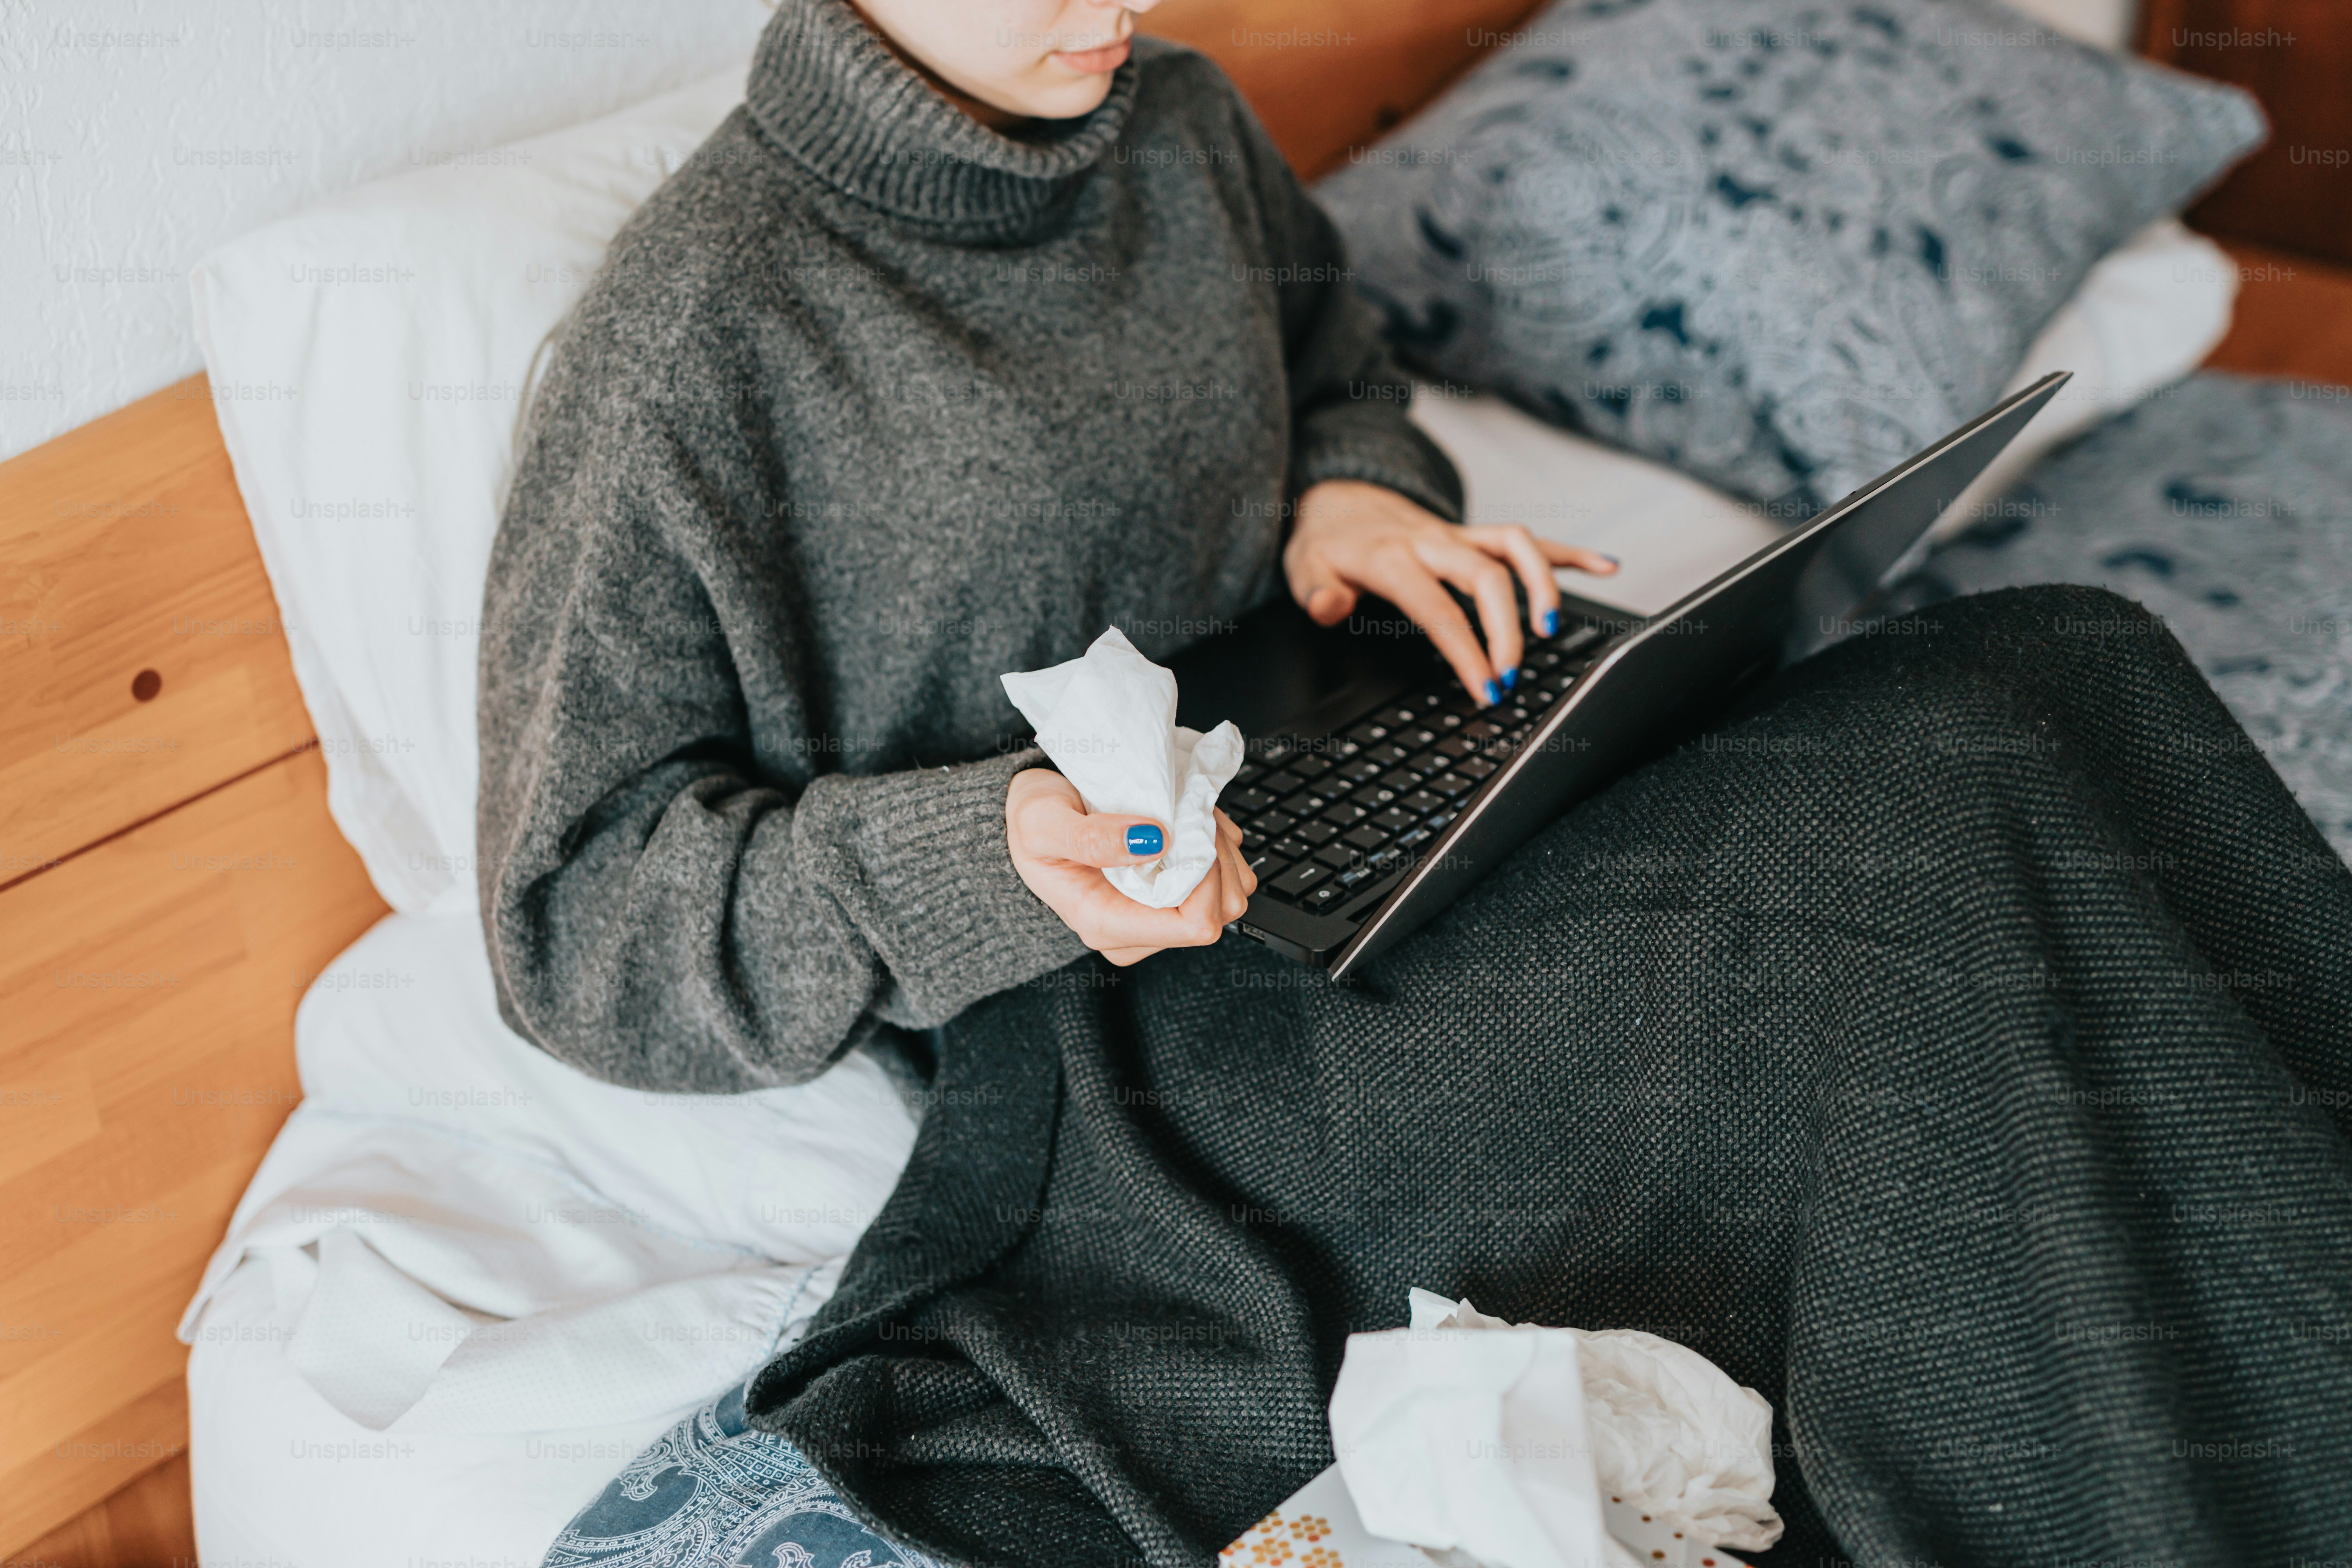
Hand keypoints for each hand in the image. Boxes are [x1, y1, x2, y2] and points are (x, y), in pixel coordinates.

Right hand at [1006, 768, 1257, 966]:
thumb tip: (1153, 841)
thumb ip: (1091, 837)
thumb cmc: (1031, 825)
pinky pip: (1227, 874)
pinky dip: (1218, 842)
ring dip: (1221, 846)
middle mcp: (1140, 930)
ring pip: (1232, 892)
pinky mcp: (1175, 895)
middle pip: (1222, 910)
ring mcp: (1160, 915)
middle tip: (1188, 812)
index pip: (1195, 925)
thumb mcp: (1042, 823)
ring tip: (1186, 814)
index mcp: (1107, 924)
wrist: (1031, 821)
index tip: (1190, 831)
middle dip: (1218, 855)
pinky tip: (1186, 821)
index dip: (1209, 877)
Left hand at [1283, 479, 1618, 704]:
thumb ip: (1316, 592)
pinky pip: (1529, 539)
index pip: (1437, 607)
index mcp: (1392, 559)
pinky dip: (1569, 552)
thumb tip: (1330, 609)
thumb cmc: (1327, 540)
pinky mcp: (1475, 535)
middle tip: (1512, 674)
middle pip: (1486, 576)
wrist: (1337, 496)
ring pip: (1515, 545)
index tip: (1485, 687)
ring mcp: (1459, 536)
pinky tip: (1606, 566)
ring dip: (1543, 582)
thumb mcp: (1303, 567)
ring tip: (1555, 627)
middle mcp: (1432, 542)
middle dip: (1507, 627)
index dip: (1466, 649)